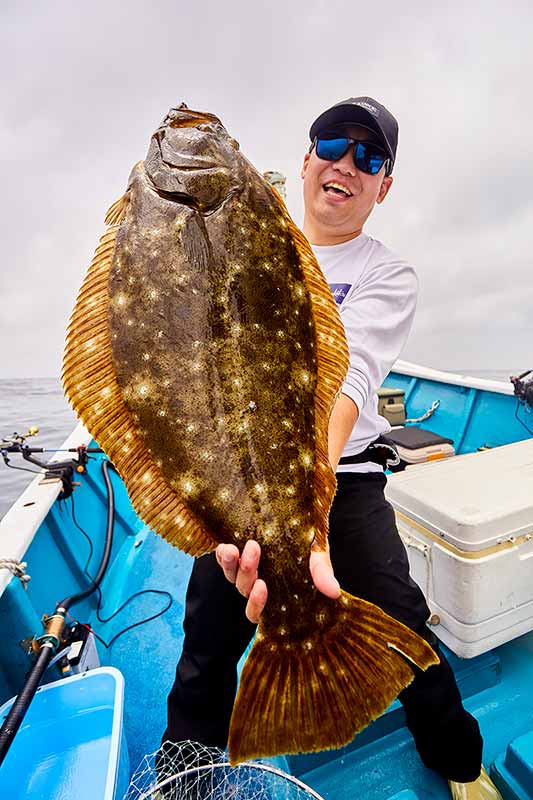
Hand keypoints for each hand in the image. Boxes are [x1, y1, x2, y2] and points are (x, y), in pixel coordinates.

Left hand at [215, 540, 340, 623]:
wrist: (298, 516)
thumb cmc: (309, 541)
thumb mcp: (317, 553)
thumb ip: (322, 571)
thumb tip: (334, 592)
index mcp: (275, 591)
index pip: (257, 610)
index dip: (256, 603)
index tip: (264, 586)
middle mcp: (256, 582)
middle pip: (243, 588)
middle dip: (246, 571)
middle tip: (254, 547)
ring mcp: (243, 568)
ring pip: (230, 575)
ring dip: (230, 563)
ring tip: (233, 547)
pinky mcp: (234, 551)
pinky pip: (222, 558)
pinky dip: (222, 554)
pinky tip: (225, 545)